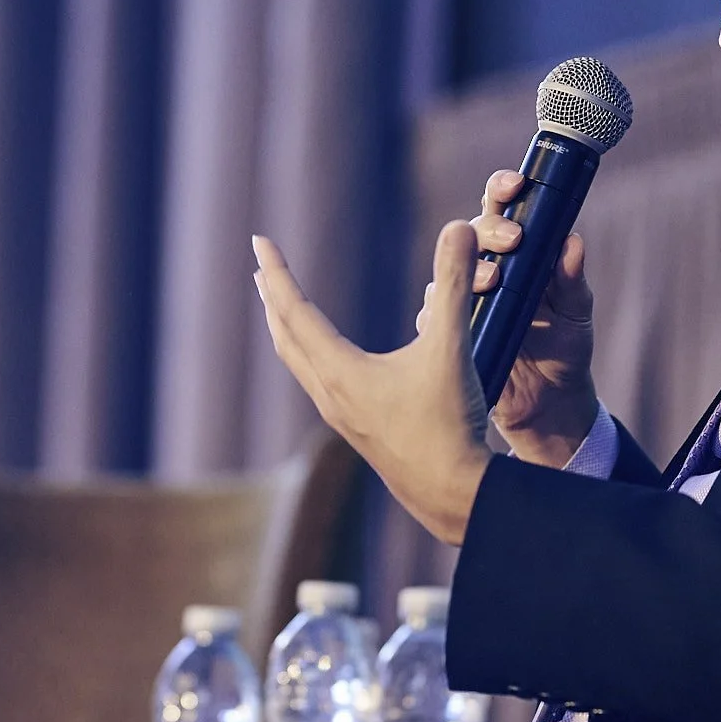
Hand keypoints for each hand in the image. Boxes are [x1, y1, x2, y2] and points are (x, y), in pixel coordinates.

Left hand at [254, 223, 491, 546]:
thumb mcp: (451, 349)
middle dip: (273, 297)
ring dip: (287, 327)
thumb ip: (453, 286)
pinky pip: (317, 381)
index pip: (295, 311)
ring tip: (282, 305)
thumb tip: (460, 227)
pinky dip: (308, 354)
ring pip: (298, 362)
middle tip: (261, 266)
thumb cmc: (448, 424)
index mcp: (340, 372)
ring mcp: (340, 416)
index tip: (260, 241)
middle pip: (286, 336)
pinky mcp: (356, 430)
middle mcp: (329, 394)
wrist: (452, 494)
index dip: (277, 272)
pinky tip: (326, 357)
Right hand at [461, 169, 598, 463]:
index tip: (516, 184)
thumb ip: (572, 280)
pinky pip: (435, 319)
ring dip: (468, 272)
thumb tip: (572, 242)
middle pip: (472, 232)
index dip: (503, 189)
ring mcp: (463, 301)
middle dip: (490, 229)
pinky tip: (455, 319)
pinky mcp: (448, 334)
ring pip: (449, 272)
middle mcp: (487, 270)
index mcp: (519, 254)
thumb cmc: (565, 349)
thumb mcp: (576, 314)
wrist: (549, 404)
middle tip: (513, 240)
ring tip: (492, 283)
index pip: (503, 208)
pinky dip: (443, 316)